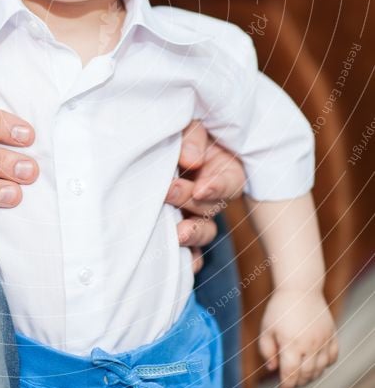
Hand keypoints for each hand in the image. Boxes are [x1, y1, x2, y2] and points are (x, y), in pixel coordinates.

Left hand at [166, 120, 245, 271]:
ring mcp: (197, 213)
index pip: (229, 182)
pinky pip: (191, 250)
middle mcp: (213, 194)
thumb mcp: (189, 124)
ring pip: (204, 231)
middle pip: (211, 206)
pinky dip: (188, 258)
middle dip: (190, 200)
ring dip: (193, 233)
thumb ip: (192, 138)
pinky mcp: (181, 228)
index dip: (217, 187)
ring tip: (177, 233)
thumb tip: (190, 160)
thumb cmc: (180, 132)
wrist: (158, 141)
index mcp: (223, 169)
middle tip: (169, 191)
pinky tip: (181, 263)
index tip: (202, 188)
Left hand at [258, 288, 338, 387]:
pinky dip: (325, 365)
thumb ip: (266, 351)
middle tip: (289, 381)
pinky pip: (332, 358)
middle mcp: (309, 345)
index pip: (290, 376)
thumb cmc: (279, 309)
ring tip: (300, 373)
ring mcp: (323, 340)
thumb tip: (273, 369)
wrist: (300, 288)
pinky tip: (315, 362)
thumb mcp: (266, 329)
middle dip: (297, 383)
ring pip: (320, 369)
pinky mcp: (332, 335)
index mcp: (291, 345)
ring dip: (310, 376)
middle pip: (306, 375)